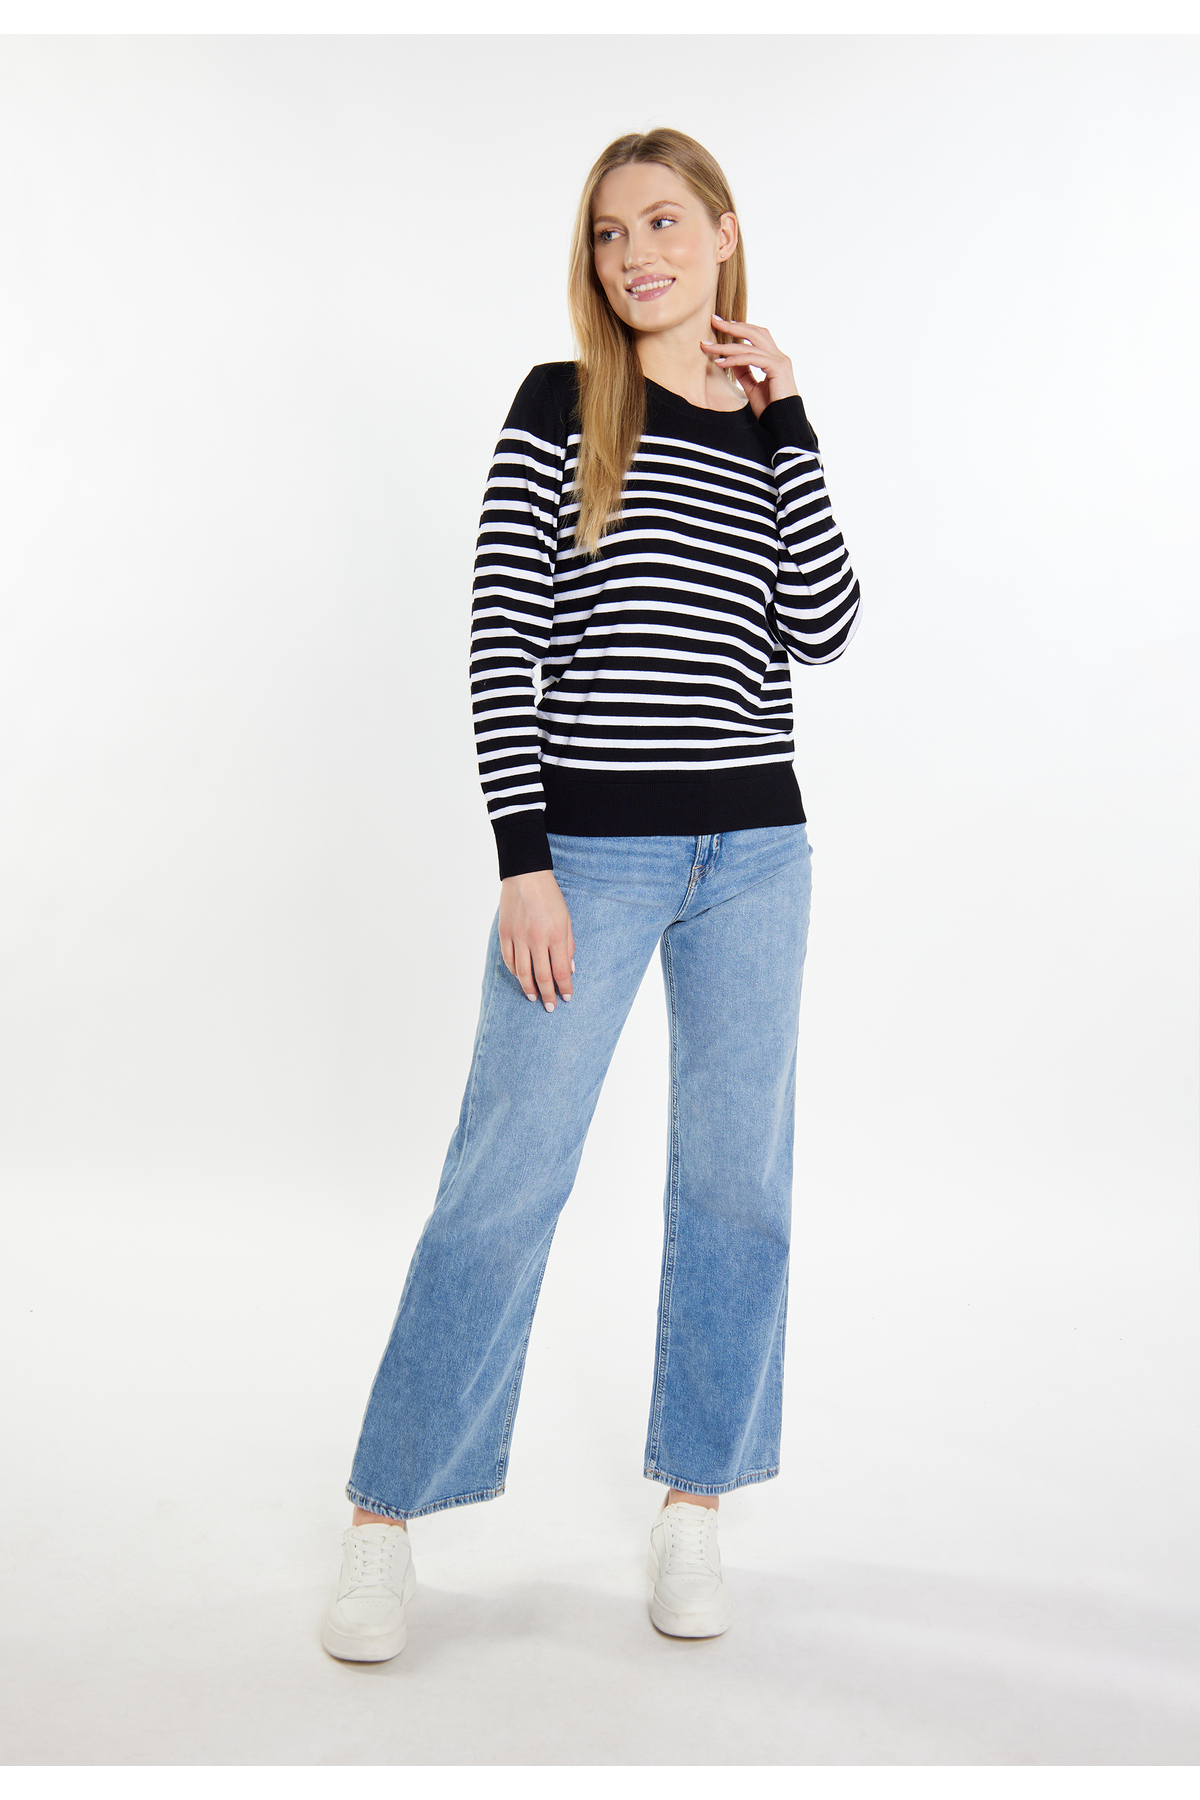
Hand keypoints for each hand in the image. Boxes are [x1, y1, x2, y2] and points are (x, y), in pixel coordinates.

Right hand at [498, 869, 574, 1011]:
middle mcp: (537, 939)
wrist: (526, 876)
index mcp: (556, 935)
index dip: (565, 988)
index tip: (567, 997)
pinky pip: (508, 959)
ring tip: (533, 998)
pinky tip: (520, 977)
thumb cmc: (550, 897)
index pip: (561, 971)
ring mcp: (518, 937)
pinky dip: (514, 972)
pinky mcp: (504, 933)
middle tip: (550, 1007)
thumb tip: (569, 969)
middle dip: (548, 995)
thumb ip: (569, 945)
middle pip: (542, 976)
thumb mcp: (567, 919)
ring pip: (522, 972)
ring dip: (529, 988)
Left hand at [701, 314, 798, 417]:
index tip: (722, 325)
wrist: (783, 424)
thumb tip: (729, 359)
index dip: (740, 329)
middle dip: (732, 325)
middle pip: (754, 331)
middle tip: (713, 319)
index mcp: (775, 359)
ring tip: (707, 345)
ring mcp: (779, 360)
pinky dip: (734, 359)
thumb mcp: (752, 387)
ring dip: (726, 344)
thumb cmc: (770, 409)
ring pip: (749, 344)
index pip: (757, 336)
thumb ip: (743, 372)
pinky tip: (720, 362)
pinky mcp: (777, 367)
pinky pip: (751, 358)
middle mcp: (779, 356)